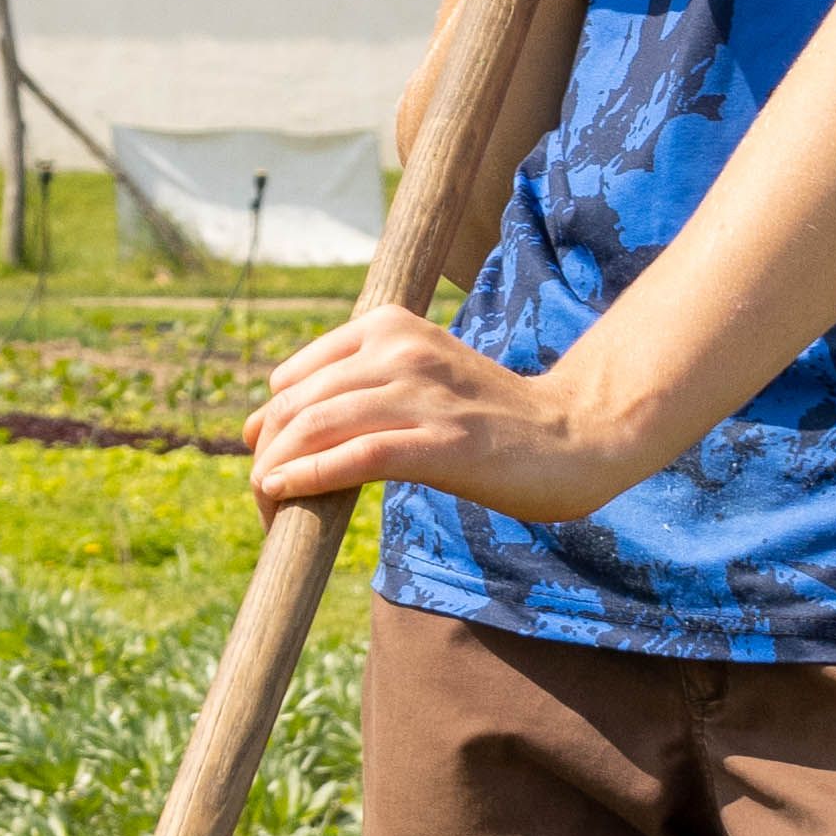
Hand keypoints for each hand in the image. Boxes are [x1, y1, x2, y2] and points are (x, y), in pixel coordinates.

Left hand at [243, 298, 670, 525]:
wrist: (574, 436)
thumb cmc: (488, 418)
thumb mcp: (417, 380)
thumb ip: (357, 389)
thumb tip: (273, 428)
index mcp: (388, 325)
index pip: (294, 377)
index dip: (267, 424)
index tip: (263, 462)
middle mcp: (399, 348)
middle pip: (296, 404)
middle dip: (265, 455)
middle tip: (262, 499)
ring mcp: (421, 393)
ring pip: (315, 427)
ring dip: (276, 474)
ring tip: (268, 509)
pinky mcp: (442, 441)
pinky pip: (356, 456)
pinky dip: (308, 476)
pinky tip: (285, 494)